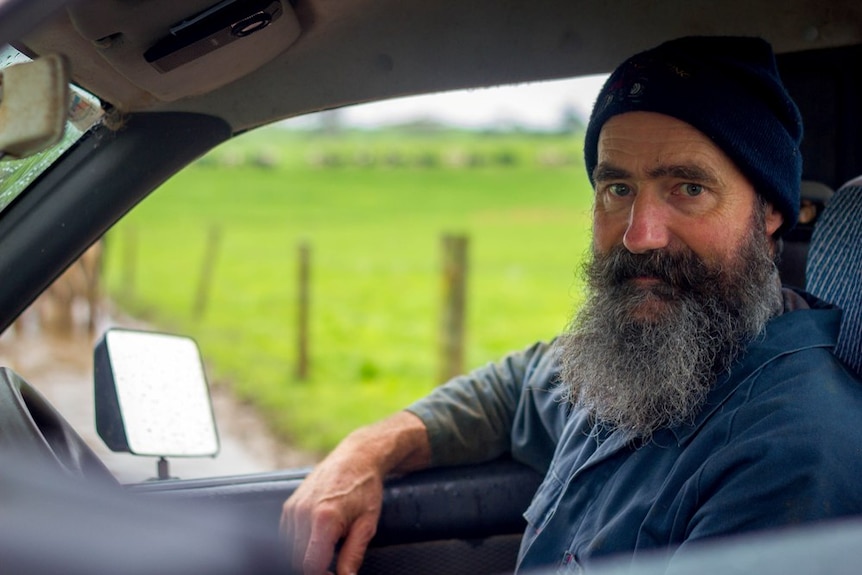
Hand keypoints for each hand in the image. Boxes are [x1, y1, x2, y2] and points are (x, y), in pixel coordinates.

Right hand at [281, 448, 382, 573]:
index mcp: (324, 519)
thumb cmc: (365, 488)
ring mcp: (293, 508)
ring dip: (307, 555)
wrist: (356, 458)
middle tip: (335, 567)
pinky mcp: (288, 505)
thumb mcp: (367, 524)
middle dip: (315, 568)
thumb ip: (353, 555)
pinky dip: (300, 543)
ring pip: (291, 549)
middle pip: (298, 560)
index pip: (310, 566)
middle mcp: (302, 513)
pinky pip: (287, 536)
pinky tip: (318, 536)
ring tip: (330, 546)